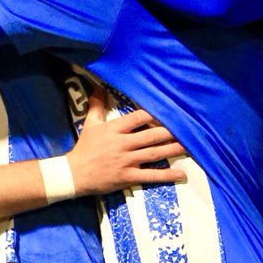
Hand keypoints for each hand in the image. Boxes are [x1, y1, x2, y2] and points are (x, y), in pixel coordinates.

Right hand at [68, 86, 186, 194]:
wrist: (73, 174)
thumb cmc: (84, 148)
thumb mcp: (90, 124)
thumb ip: (96, 105)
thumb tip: (98, 86)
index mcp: (115, 129)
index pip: (138, 118)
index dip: (154, 114)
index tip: (169, 111)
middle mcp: (123, 144)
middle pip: (151, 136)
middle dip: (170, 133)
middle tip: (188, 129)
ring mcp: (127, 161)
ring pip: (154, 154)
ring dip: (172, 150)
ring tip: (189, 147)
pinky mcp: (128, 176)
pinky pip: (150, 176)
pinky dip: (166, 175)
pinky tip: (180, 174)